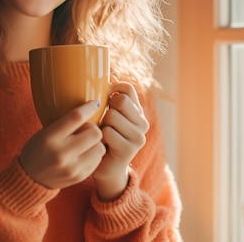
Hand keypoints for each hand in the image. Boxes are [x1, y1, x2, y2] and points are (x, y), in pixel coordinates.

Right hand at [19, 101, 105, 189]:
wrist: (30, 179)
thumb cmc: (37, 150)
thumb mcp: (44, 132)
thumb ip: (64, 123)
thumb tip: (88, 108)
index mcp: (49, 138)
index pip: (76, 117)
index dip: (89, 108)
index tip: (94, 103)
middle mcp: (61, 154)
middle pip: (94, 133)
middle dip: (93, 128)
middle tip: (86, 129)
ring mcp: (72, 168)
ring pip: (100, 147)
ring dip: (96, 142)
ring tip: (86, 143)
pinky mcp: (79, 177)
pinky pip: (97, 160)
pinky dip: (94, 154)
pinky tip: (84, 153)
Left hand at [93, 80, 149, 200]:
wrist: (106, 168)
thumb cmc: (104, 138)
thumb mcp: (108, 115)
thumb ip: (112, 97)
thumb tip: (111, 75)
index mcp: (138, 112)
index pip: (127, 88)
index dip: (112, 90)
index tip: (105, 101)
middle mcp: (143, 123)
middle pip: (120, 101)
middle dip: (106, 109)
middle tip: (104, 122)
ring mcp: (138, 137)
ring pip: (112, 116)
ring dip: (102, 125)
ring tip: (102, 135)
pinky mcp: (130, 149)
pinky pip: (107, 132)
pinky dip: (100, 137)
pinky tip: (102, 145)